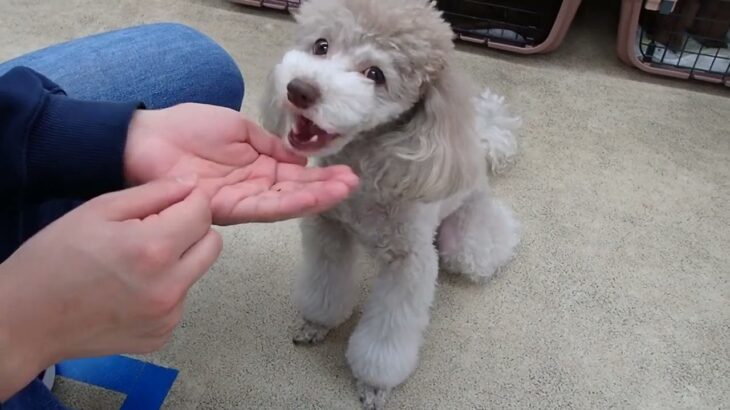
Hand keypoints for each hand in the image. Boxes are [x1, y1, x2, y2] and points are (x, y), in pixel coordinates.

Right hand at [0, 177, 220, 399]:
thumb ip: (154, 194)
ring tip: (134, 264)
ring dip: (178, 262)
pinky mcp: (162, 335)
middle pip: (212, 244)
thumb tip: (192, 183)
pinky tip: (129, 290)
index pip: (203, 212)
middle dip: (192, 230)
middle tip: (155, 230)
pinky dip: (164, 290)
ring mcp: (167, 316)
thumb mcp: (99, 210)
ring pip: (196, 273)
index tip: (171, 202)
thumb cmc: (53, 260)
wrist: (24, 321)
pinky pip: (180, 301)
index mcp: (154, 249)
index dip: (189, 200)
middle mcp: (169, 287)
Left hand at [124, 103, 357, 224]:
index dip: (320, 176)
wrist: (149, 138)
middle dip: (325, 189)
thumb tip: (299, 159)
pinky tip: (312, 197)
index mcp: (257, 168)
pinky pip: (263, 207)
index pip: (295, 176)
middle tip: (353, 184)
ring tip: (342, 190)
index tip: (346, 173)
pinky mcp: (225, 207)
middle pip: (295, 192)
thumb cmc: (190, 128)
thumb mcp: (240, 129)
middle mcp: (254, 188)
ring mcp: (241, 200)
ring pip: (284, 203)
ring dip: (315, 198)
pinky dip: (289, 203)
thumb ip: (270, 146)